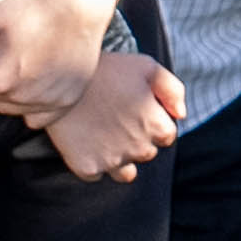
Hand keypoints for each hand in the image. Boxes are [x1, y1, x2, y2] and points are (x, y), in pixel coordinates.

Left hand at [0, 0, 118, 120]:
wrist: (80, 6)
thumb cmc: (33, 8)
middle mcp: (21, 98)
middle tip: (11, 47)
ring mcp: (47, 103)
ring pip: (11, 106)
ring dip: (12, 89)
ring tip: (26, 59)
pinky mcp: (66, 102)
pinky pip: (38, 117)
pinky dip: (34, 103)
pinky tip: (40, 78)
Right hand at [41, 47, 186, 178]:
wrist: (59, 77)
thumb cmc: (106, 69)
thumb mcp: (146, 66)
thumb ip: (173, 90)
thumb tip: (180, 115)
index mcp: (158, 127)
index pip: (166, 135)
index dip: (152, 121)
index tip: (134, 109)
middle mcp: (139, 149)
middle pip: (146, 153)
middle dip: (136, 139)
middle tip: (115, 116)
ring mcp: (112, 161)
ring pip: (125, 172)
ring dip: (118, 157)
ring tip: (101, 132)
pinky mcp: (87, 168)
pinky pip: (96, 174)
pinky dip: (92, 161)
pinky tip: (85, 140)